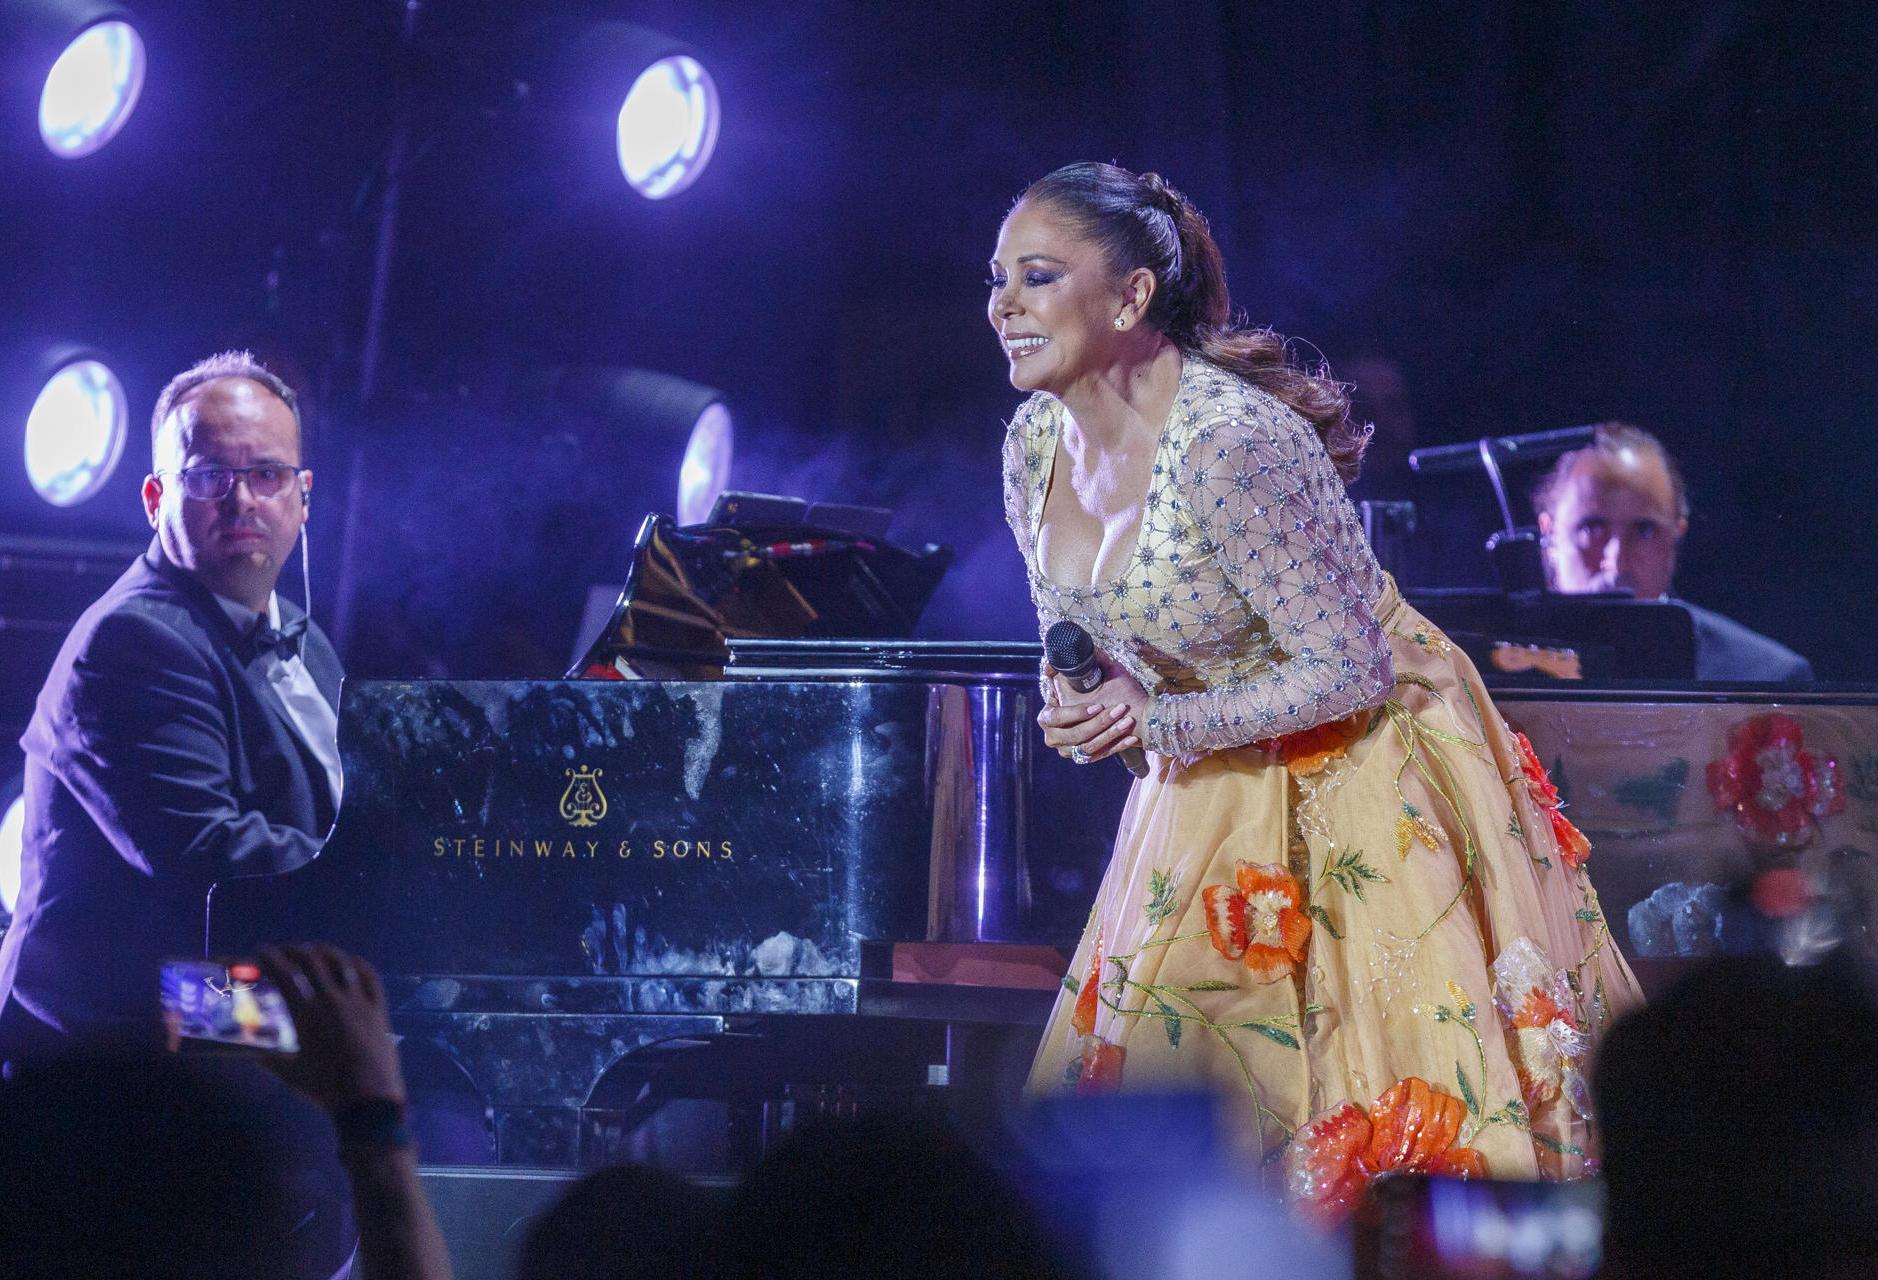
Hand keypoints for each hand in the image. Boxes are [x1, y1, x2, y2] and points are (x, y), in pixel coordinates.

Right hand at [258, 943, 405, 1113]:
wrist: (367, 1098)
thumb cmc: (325, 1087)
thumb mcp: (291, 1074)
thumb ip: (271, 1061)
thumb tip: (256, 1056)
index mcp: (306, 1014)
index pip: (284, 976)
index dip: (271, 959)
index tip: (261, 951)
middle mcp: (332, 1000)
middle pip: (312, 962)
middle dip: (295, 950)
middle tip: (285, 950)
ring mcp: (359, 1001)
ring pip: (342, 964)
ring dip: (326, 952)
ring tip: (315, 949)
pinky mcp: (379, 1008)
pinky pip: (371, 977)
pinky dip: (359, 964)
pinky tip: (352, 961)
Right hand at [1039, 655, 1148, 763]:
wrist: (1097, 708)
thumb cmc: (1082, 691)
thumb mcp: (1071, 678)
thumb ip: (1063, 668)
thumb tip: (1053, 660)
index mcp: (1046, 718)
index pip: (1057, 717)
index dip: (1076, 713)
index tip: (1097, 706)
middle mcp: (1053, 738)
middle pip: (1076, 734)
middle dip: (1100, 722)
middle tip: (1120, 709)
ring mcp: (1068, 751)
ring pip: (1090, 747)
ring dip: (1112, 734)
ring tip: (1127, 722)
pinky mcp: (1084, 758)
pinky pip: (1102, 754)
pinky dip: (1118, 746)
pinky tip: (1132, 737)